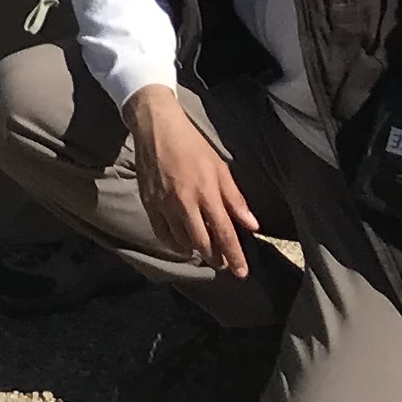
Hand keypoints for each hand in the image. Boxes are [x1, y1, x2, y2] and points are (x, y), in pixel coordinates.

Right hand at [126, 87, 259, 275]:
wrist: (156, 128)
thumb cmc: (193, 145)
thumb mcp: (220, 168)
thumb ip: (235, 199)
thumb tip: (252, 225)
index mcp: (206, 193)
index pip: (224, 233)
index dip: (234, 256)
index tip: (242, 273)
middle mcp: (184, 203)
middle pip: (202, 243)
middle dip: (216, 258)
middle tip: (224, 264)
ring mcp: (164, 205)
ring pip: (182, 242)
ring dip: (196, 251)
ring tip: (205, 252)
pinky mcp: (149, 203)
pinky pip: (162, 234)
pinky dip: (174, 244)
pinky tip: (182, 244)